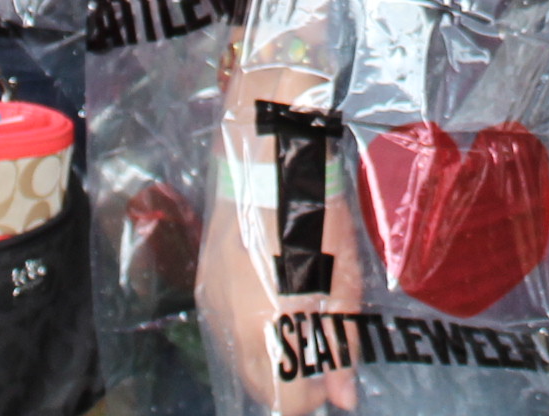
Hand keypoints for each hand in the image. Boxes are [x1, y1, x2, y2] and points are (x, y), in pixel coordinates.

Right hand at [197, 135, 365, 413]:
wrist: (268, 156)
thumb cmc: (315, 214)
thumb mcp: (343, 281)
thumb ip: (341, 344)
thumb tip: (343, 398)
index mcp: (266, 326)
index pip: (283, 398)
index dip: (311, 397)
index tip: (332, 378)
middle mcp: (229, 324)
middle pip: (257, 385)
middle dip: (291, 381)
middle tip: (320, 353)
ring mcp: (212, 303)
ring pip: (239, 359)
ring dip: (270, 357)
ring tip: (301, 324)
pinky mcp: (205, 284)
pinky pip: (227, 331)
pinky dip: (252, 333)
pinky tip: (275, 304)